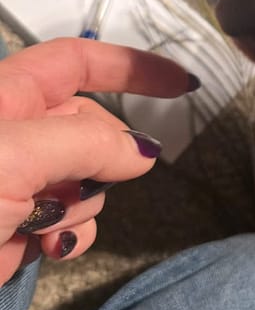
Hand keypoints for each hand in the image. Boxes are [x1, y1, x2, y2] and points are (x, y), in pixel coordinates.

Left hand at [0, 37, 195, 284]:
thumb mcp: (14, 155)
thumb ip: (88, 143)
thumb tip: (142, 153)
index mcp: (9, 96)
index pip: (79, 62)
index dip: (132, 67)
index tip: (182, 85)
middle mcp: (18, 133)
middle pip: (93, 128)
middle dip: (103, 156)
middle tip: (87, 180)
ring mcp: (19, 182)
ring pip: (88, 181)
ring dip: (84, 203)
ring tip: (46, 222)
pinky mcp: (18, 227)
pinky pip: (71, 221)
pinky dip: (71, 235)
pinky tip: (50, 247)